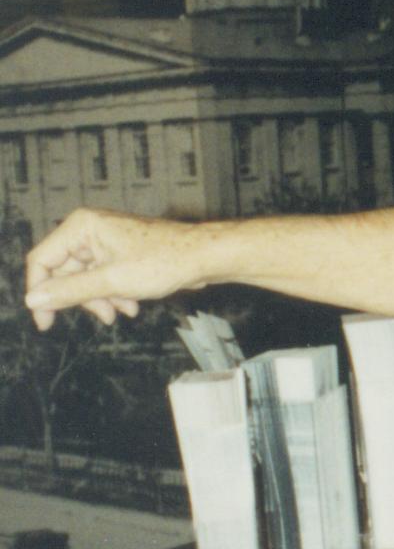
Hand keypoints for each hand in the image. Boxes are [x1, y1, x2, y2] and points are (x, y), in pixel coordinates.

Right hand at [23, 210, 197, 328]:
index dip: (40, 292)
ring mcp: (105, 241)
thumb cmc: (165, 261)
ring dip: (100, 299)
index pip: (42, 260)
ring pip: (85, 279)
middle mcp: (89, 230)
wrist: (205, 256)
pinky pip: (102, 277)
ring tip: (121, 312)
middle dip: (82, 298)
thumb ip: (70, 291)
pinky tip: (131, 306)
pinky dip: (112, 294)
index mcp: (82, 227)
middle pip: (64, 272)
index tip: (45, 321)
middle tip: (102, 316)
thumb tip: (33, 299)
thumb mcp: (112, 282)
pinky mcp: (119, 252)